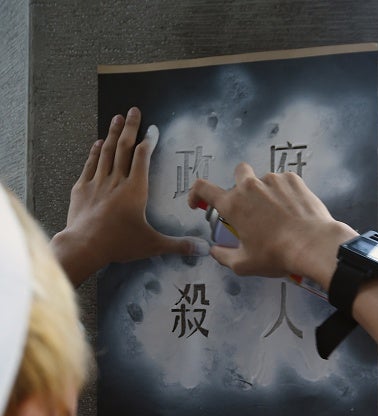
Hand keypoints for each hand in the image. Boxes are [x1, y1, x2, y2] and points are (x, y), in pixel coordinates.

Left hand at [51, 107, 208, 286]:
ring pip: (106, 152)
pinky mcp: (81, 189)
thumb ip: (178, 245)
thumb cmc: (119, 244)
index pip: (142, 158)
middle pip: (123, 147)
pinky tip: (97, 143)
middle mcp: (116, 181)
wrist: (84, 246)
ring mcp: (97, 183)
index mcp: (135, 190)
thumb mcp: (152, 245)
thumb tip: (202, 249)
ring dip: (112, 133)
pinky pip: (89, 164)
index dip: (148, 141)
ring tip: (116, 118)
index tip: (152, 129)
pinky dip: (94, 152)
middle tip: (133, 110)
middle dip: (130, 127)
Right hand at [189, 163, 356, 289]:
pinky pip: (283, 182)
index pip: (203, 188)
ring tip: (277, 215)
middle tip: (249, 207)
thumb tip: (215, 251)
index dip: (196, 194)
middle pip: (238, 173)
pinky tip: (291, 211)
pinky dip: (283, 194)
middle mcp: (250, 186)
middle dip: (239, 186)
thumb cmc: (275, 255)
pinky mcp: (293, 179)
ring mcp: (273, 179)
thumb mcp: (243, 264)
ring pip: (263, 180)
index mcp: (233, 204)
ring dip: (265, 193)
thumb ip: (223, 256)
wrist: (313, 245)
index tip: (199, 203)